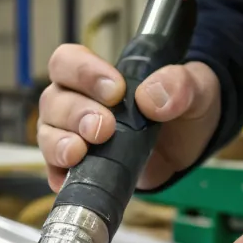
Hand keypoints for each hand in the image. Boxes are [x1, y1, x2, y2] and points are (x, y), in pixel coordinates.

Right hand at [37, 44, 220, 190]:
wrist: (186, 146)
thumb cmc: (180, 108)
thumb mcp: (194, 89)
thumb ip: (180, 85)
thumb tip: (151, 98)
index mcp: (95, 75)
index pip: (68, 62)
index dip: (84, 74)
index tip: (115, 92)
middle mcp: (75, 102)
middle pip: (54, 100)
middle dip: (76, 114)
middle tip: (104, 128)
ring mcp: (72, 136)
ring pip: (48, 134)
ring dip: (60, 143)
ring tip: (80, 153)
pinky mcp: (78, 168)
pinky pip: (55, 170)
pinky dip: (59, 175)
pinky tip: (69, 179)